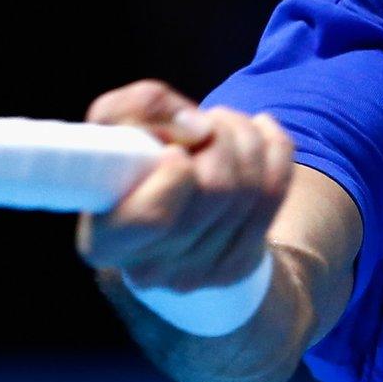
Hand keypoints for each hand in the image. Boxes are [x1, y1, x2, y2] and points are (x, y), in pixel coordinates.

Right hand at [74, 79, 294, 292]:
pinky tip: (260, 131)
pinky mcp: (237, 266)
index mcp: (106, 240)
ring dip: (244, 137)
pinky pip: (276, 194)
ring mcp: (198, 273)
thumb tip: (198, 127)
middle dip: (219, 137)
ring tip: (224, 124)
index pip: (153, 217)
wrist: (164, 205)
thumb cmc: (131, 161)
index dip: (175, 175)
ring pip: (249, 191)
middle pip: (214, 192)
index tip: (175, 151)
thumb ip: (140, 108)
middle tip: (207, 121)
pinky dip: (275, 149)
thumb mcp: (115, 122)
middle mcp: (150, 269)